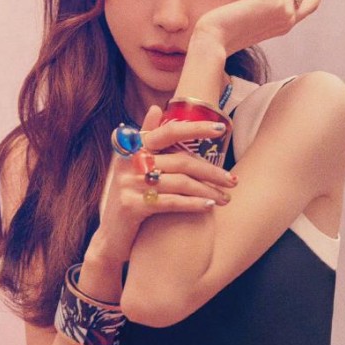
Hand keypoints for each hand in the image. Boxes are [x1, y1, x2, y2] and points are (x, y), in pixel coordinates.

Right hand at [88, 105, 236, 261]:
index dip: (195, 128)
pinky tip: (210, 206)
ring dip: (208, 190)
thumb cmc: (131, 198)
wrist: (111, 237)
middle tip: (233, 180)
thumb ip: (146, 138)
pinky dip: (193, 204)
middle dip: (211, 171)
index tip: (222, 128)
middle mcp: (128, 162)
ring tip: (226, 198)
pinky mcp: (132, 206)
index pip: (168, 132)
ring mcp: (129, 184)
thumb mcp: (134, 167)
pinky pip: (171, 202)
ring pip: (180, 182)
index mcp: (131, 147)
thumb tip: (156, 108)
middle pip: (181, 161)